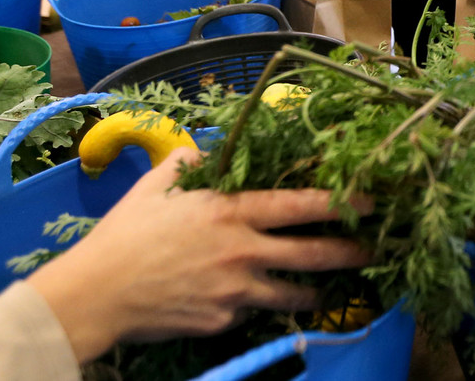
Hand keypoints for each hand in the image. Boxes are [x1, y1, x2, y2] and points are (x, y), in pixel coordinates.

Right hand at [28, 149, 370, 364]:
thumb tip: (207, 150)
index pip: (300, 204)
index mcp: (231, 212)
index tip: (371, 200)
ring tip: (324, 286)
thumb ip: (190, 162)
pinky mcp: (225, 323)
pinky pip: (252, 313)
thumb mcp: (157, 184)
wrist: (99, 294)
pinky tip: (252, 299)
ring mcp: (237, 293)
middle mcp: (243, 252)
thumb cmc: (127, 232)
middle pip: (313, 254)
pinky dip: (257, 305)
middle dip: (351, 253)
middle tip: (375, 250)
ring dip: (313, 289)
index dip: (340, 202)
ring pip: (293, 293)